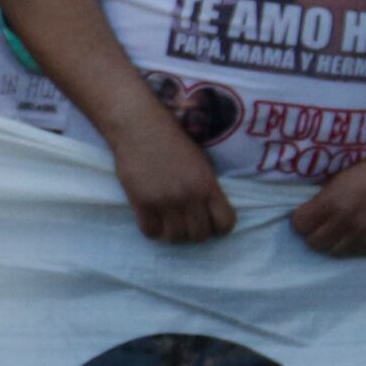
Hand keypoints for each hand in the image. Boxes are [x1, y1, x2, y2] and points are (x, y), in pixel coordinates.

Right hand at [107, 118, 237, 244]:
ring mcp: (165, 202)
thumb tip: (208, 212)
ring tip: (169, 223)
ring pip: (176, 238)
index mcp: (207, 185)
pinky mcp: (142, 203)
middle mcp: (189, 197)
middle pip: (200, 235)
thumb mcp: (200, 163)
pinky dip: (152, 229)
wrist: (140, 127)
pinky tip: (152, 219)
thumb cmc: (171, 140)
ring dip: (173, 234)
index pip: (225, 224)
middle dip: (195, 233)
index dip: (219, 227)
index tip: (210, 222)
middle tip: (186, 224)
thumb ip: (206, 188)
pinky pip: (151, 232)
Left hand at [290, 142, 365, 257]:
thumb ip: (326, 196)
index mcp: (332, 201)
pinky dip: (352, 246)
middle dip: (312, 234)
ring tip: (336, 232)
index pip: (300, 225)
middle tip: (318, 226)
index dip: (299, 220)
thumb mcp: (342, 176)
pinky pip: (357, 252)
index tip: (304, 215)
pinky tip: (355, 234)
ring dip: (331, 243)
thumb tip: (311, 209)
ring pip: (335, 252)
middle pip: (314, 243)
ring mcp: (364, 233)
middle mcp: (346, 221)